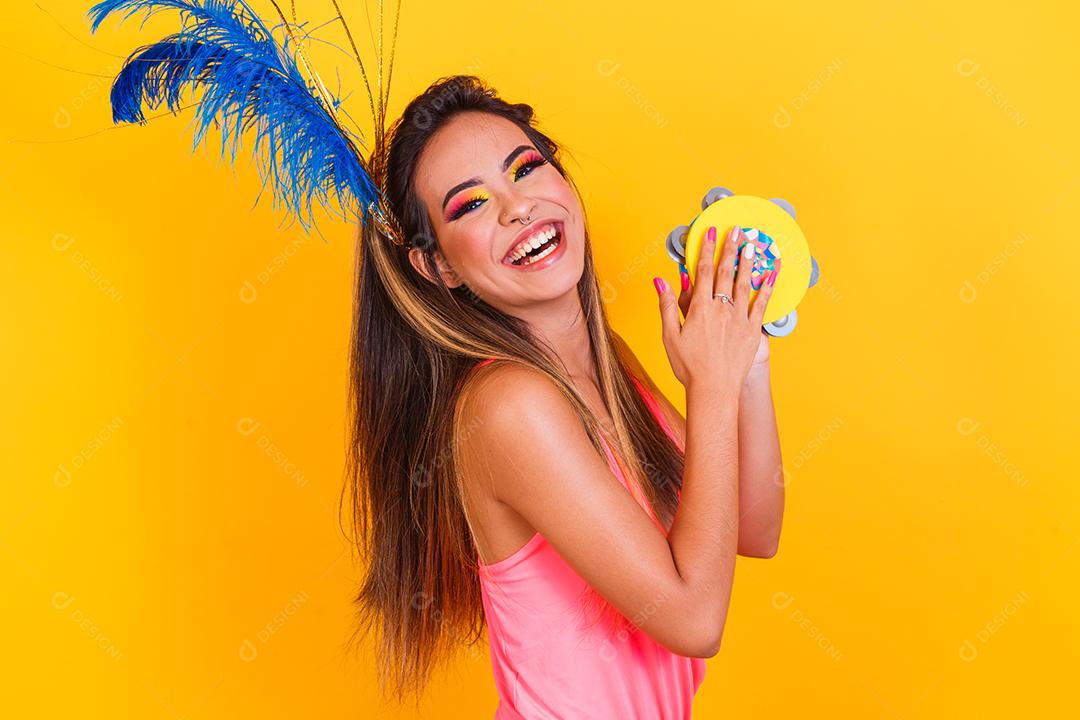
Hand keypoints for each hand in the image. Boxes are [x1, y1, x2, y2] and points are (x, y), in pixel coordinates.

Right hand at [654, 225, 778, 392]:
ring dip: (748, 261)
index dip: (708, 250)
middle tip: (736, 230)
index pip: (704, 272)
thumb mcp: (669, 335)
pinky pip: (763, 304)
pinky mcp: (753, 331)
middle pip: (726, 272)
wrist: (713, 389)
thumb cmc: (688, 366)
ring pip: (745, 283)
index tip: (711, 233)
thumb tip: (660, 281)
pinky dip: (768, 286)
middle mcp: (721, 309)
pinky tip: (772, 272)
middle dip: (731, 248)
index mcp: (700, 309)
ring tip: (752, 243)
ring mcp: (739, 319)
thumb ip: (667, 305)